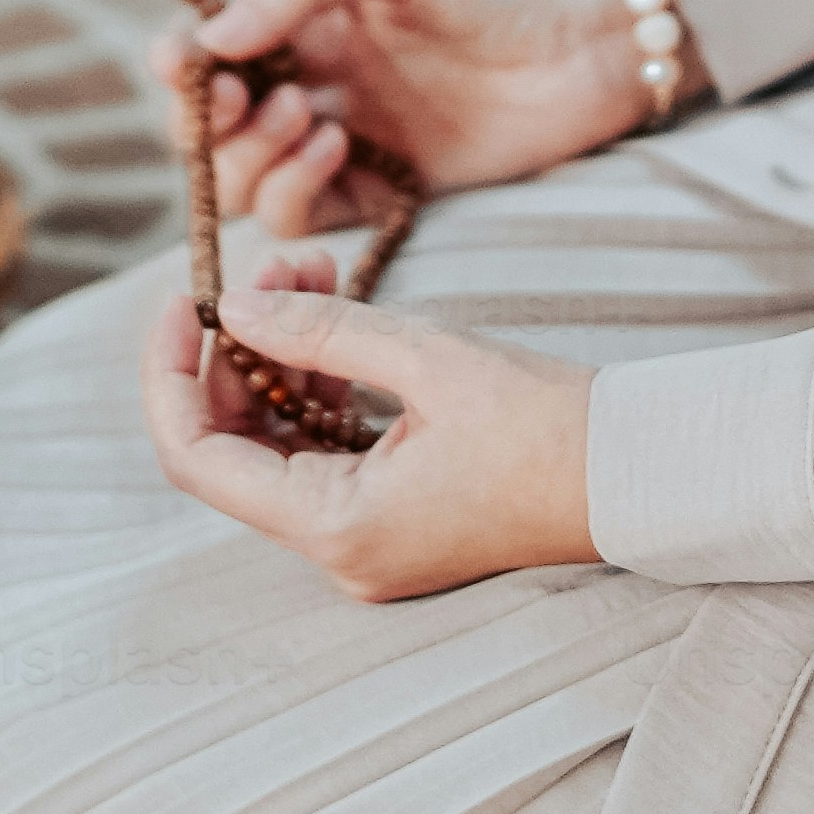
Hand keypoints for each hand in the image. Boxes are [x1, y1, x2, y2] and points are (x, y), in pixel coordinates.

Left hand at [137, 273, 598, 602]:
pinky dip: (322, 385)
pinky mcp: (398, 516)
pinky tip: (341, 322)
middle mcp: (340, 549)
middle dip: (240, 348)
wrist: (641, 471)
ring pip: (282, 444)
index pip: (199, 458)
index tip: (184, 300)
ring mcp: (368, 539)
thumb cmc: (548, 422)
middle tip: (276, 264)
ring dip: (284, 357)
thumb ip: (319, 330)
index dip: (172, 375)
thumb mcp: (426, 357)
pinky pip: (327, 452)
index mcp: (336, 528)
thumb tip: (233, 305)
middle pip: (237, 448)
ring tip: (312, 269)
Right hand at [152, 0, 640, 246]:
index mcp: (303, 18)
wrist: (592, 35)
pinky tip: (338, 146)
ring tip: (308, 114)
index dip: (178, 61)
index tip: (181, 62)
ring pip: (244, 182)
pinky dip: (295, 190)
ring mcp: (344, 142)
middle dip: (206, 121)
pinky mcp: (383, 193)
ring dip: (251, 156)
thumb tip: (214, 35)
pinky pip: (303, 215)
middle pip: (210, 128)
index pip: (209, 48)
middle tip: (246, 98)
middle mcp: (312, 82)